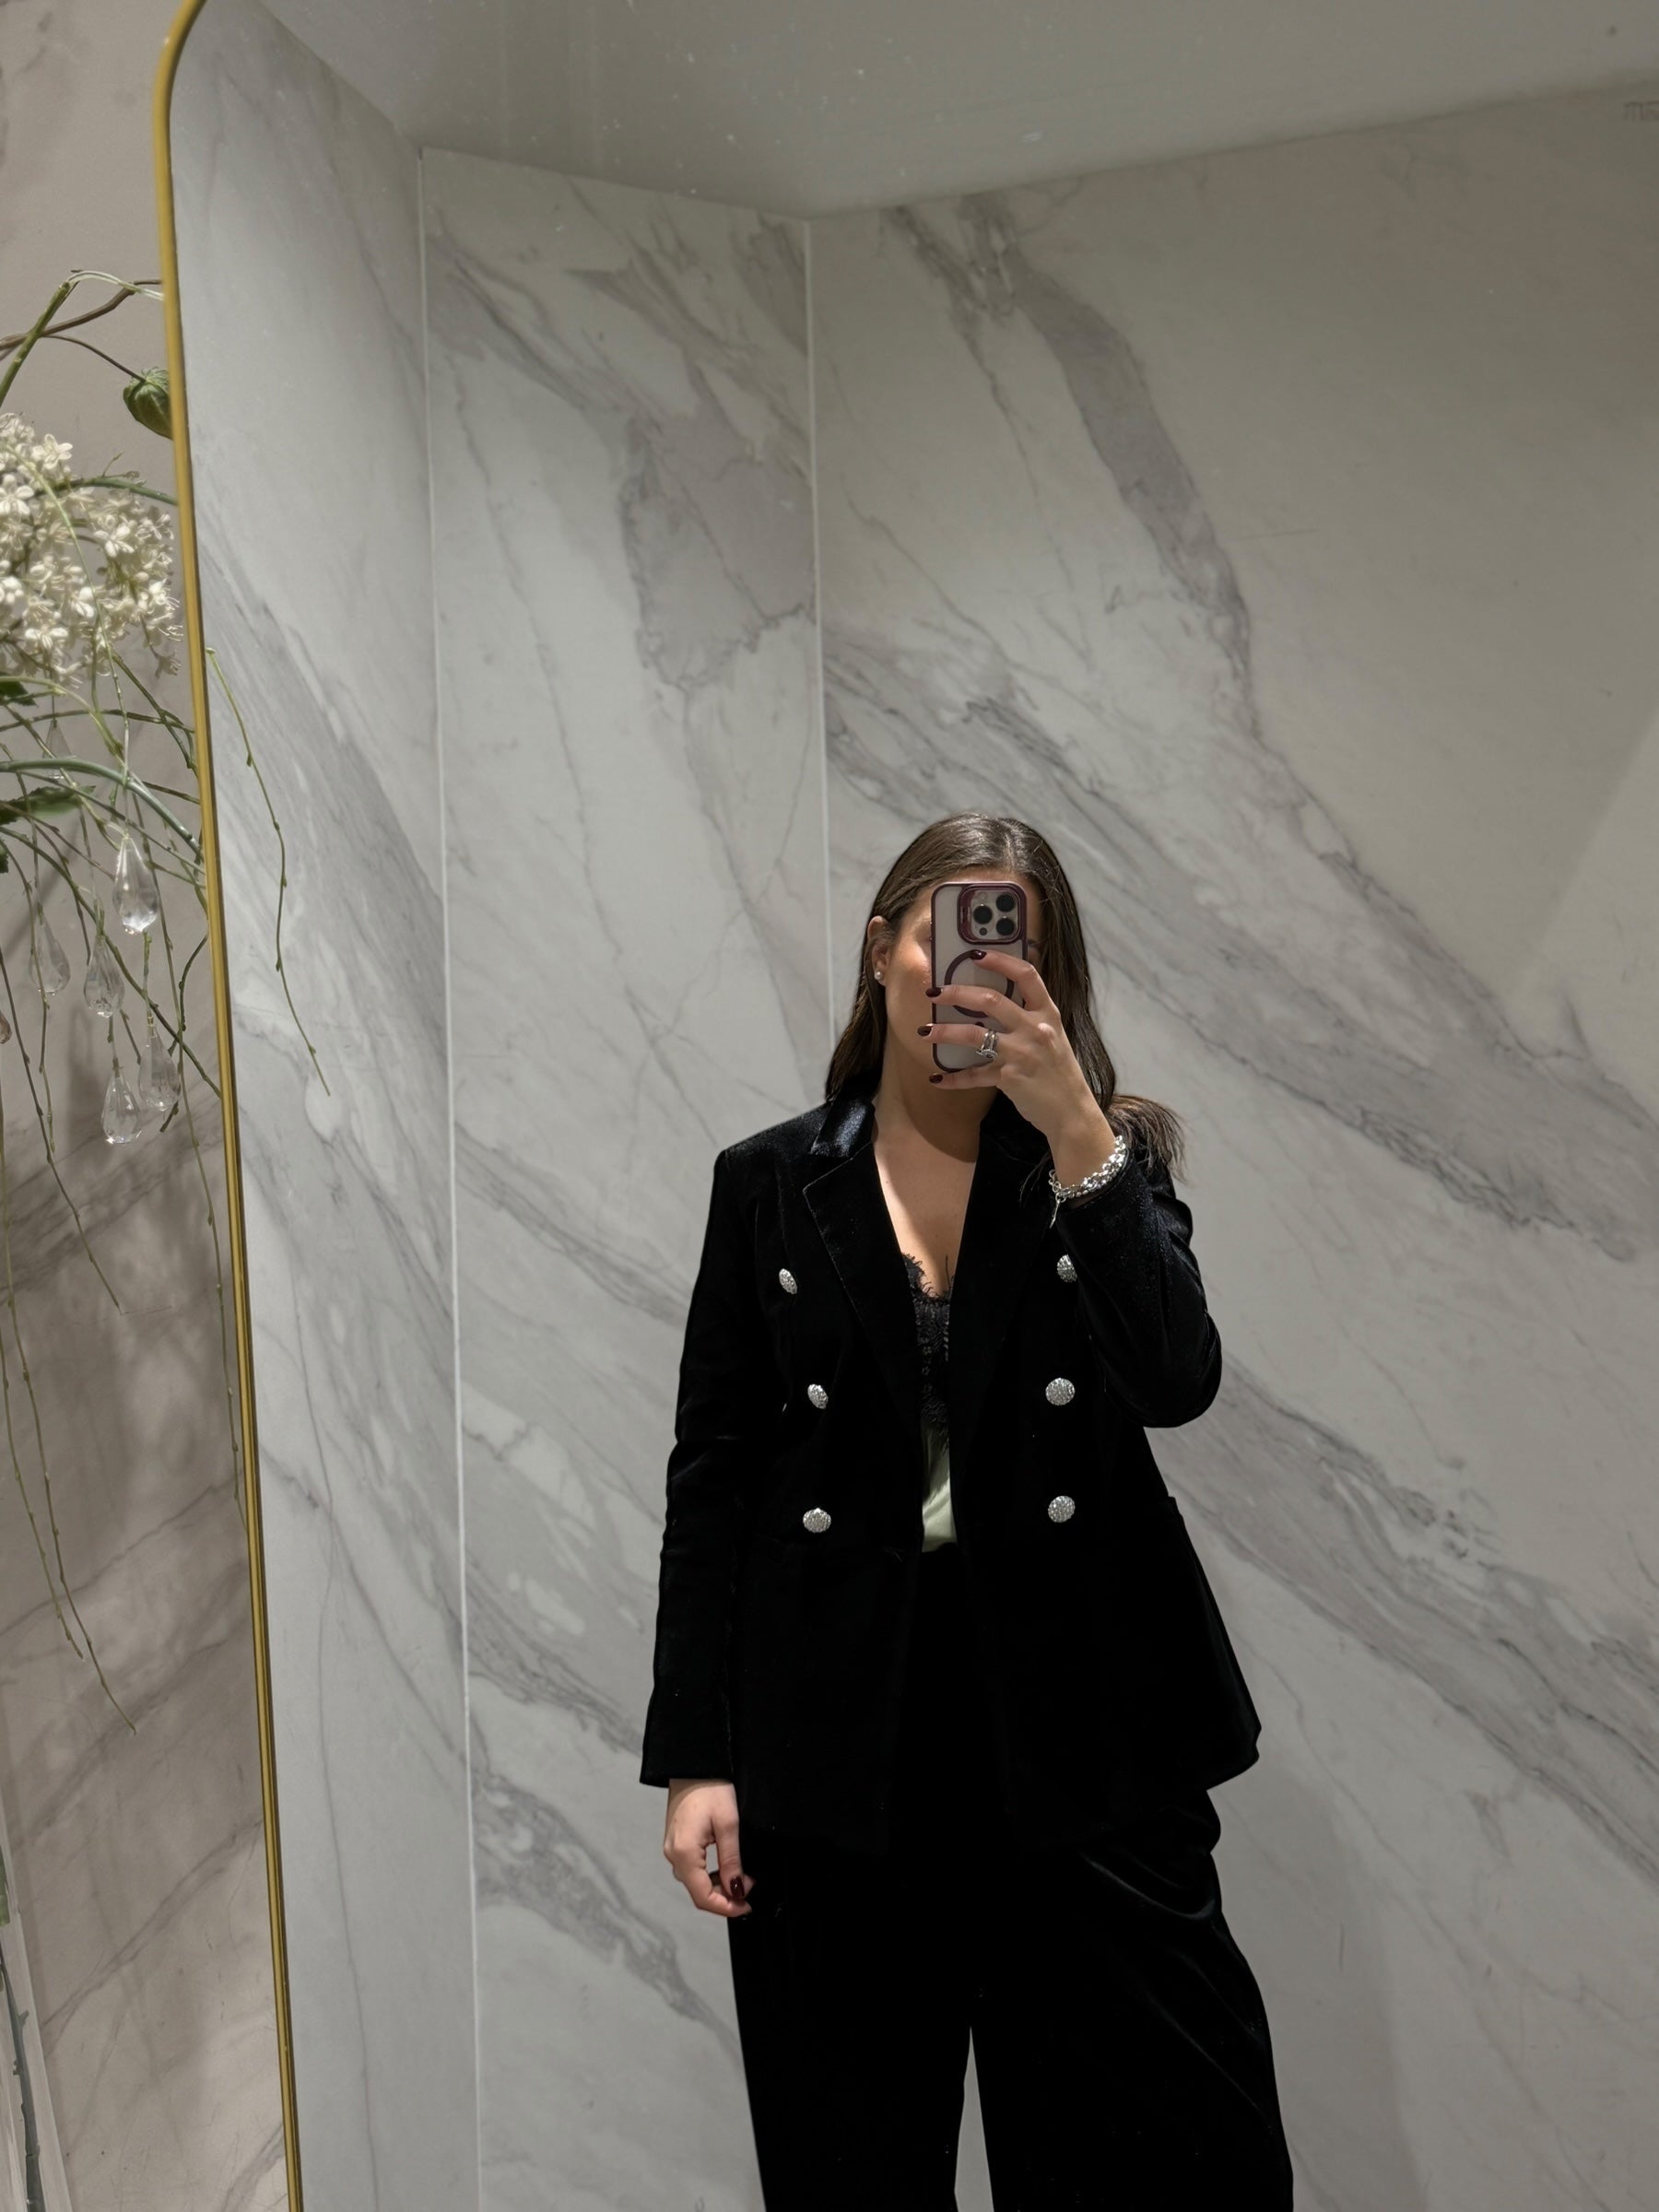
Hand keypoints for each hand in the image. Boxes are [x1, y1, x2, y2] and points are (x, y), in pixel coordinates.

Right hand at [663, 1778, 752, 1916]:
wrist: (694, 1763)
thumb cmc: (711, 1788)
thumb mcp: (728, 1825)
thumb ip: (731, 1861)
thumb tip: (736, 1890)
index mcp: (684, 1853)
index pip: (702, 1897)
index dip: (726, 1907)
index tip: (747, 1905)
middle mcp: (672, 1854)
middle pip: (697, 1891)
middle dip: (724, 1896)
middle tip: (749, 1888)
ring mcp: (672, 1847)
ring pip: (694, 1880)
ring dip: (718, 1885)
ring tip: (741, 1877)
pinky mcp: (676, 1840)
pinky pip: (691, 1867)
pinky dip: (709, 1873)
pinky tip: (725, 1866)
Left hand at [921, 946, 1115, 1165]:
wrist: (1072, 1111)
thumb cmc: (1060, 1073)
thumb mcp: (1053, 1037)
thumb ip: (1030, 1019)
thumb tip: (996, 1003)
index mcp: (1047, 1013)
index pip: (1026, 976)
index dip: (1001, 961)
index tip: (975, 954)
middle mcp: (1034, 1028)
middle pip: (991, 1000)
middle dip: (957, 993)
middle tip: (934, 992)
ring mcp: (1021, 1053)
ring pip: (974, 1035)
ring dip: (945, 1032)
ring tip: (924, 1032)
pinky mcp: (1009, 1078)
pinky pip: (974, 1076)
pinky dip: (953, 1079)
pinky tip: (937, 1079)